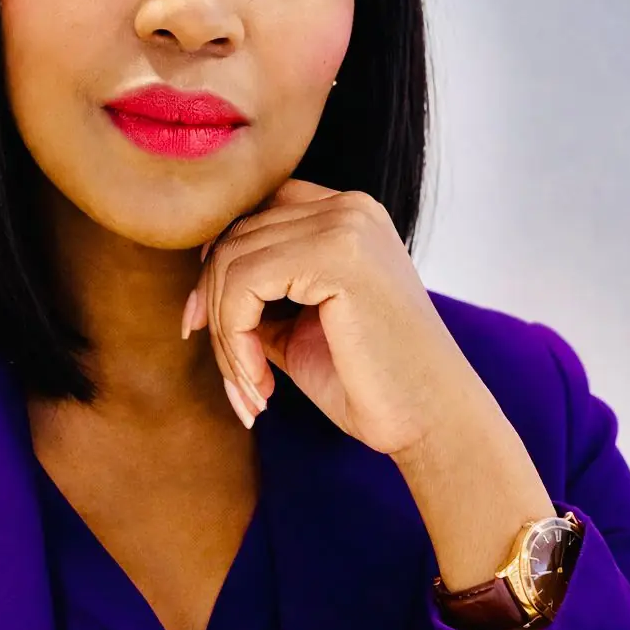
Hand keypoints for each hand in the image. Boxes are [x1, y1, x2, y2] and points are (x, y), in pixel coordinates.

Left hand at [181, 179, 493, 458]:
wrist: (431, 422)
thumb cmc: (370, 382)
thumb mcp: (298, 326)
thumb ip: (258, 296)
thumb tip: (197, 291)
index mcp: (347, 215)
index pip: (253, 215)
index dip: (218, 267)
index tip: (202, 325)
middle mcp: (348, 207)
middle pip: (234, 239)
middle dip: (214, 314)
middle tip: (234, 379)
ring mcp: (344, 224)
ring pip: (230, 264)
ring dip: (224, 338)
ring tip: (250, 389)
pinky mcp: (336, 255)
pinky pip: (242, 285)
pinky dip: (234, 342)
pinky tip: (261, 384)